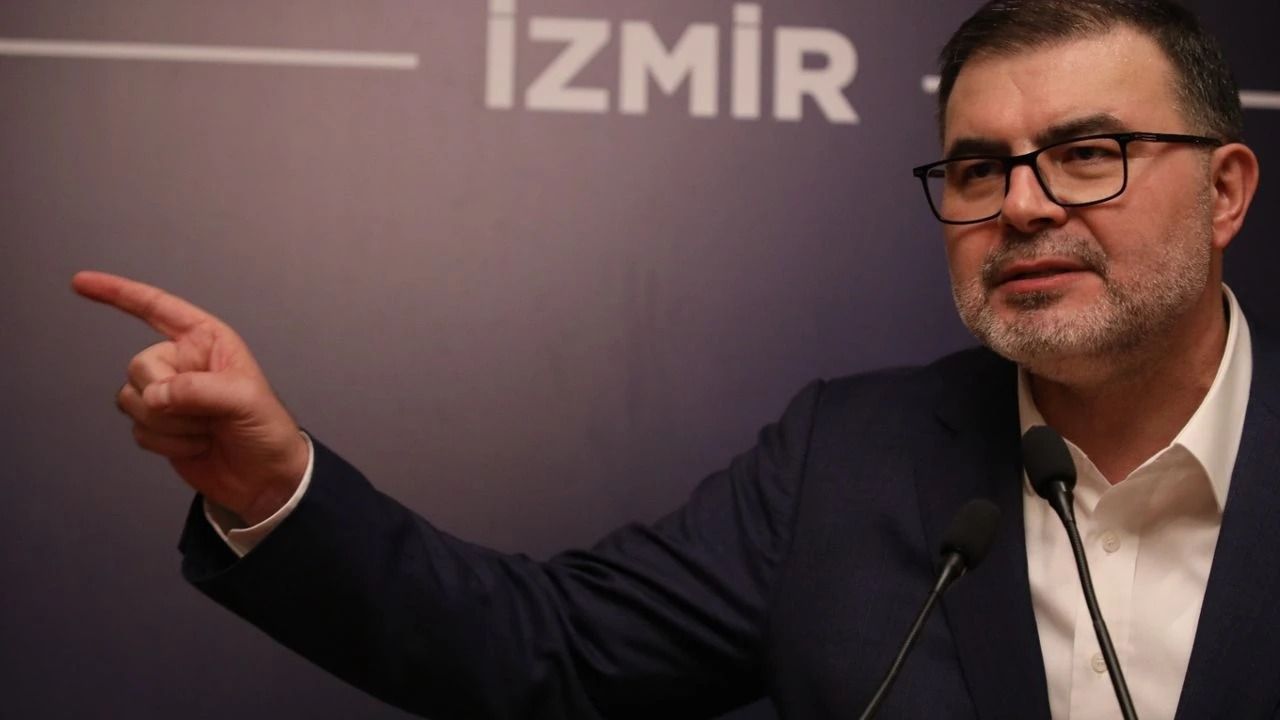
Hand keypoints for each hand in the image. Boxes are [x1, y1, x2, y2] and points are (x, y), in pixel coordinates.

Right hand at [73, 271, 309, 525]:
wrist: (265, 478)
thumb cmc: (267, 429)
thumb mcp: (246, 401)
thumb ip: (199, 391)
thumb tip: (154, 395)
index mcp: (205, 340)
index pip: (157, 308)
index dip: (118, 293)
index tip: (81, 282)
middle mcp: (181, 362)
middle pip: (139, 367)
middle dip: (168, 397)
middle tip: (208, 414)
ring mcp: (167, 395)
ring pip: (132, 401)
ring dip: (170, 425)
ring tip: (208, 430)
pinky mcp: (157, 426)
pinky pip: (137, 430)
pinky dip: (167, 443)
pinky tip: (198, 446)